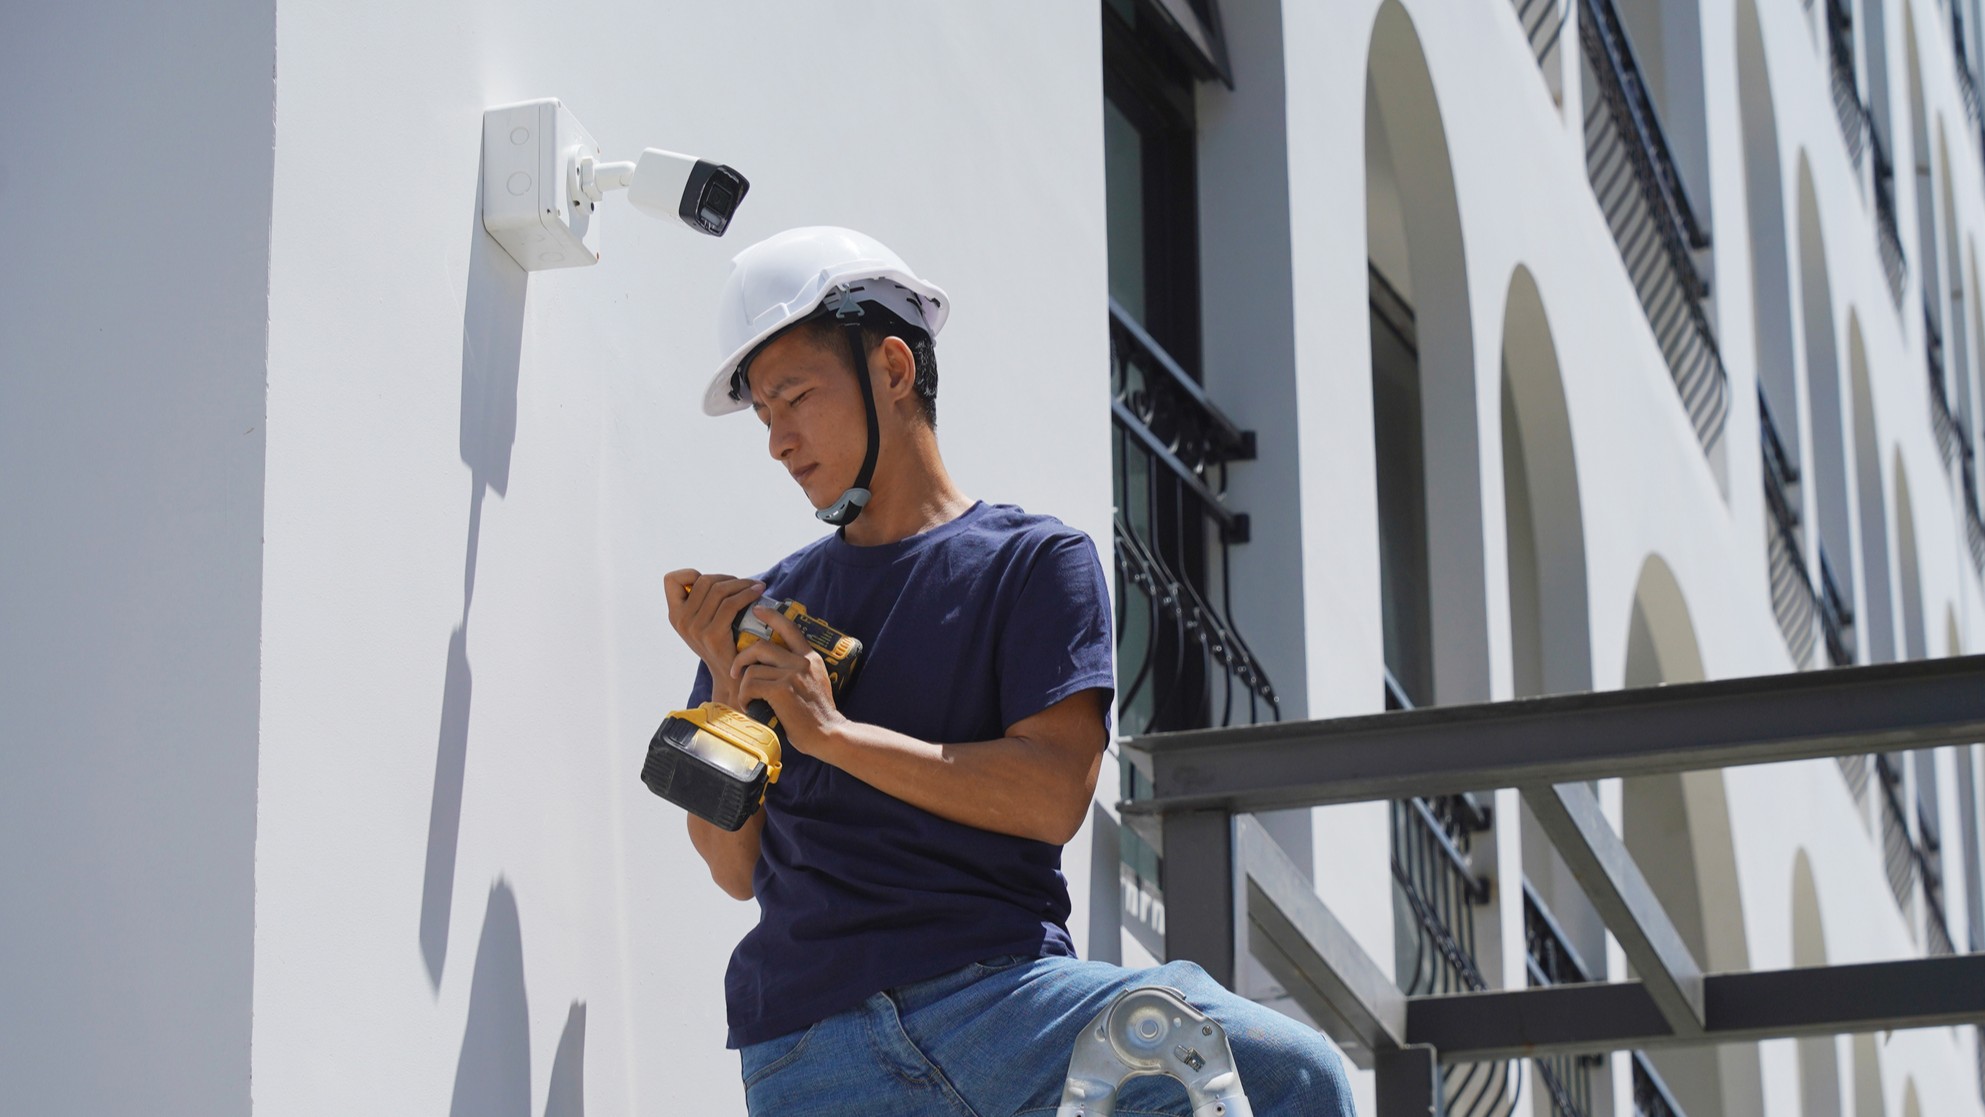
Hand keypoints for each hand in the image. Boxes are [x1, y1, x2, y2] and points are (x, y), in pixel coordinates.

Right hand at [663, 569, 764, 682]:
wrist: (731, 676)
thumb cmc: (723, 644)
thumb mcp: (703, 624)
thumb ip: (702, 603)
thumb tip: (719, 578)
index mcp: (675, 615)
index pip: (671, 580)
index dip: (691, 574)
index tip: (713, 582)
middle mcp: (681, 621)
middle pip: (704, 581)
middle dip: (727, 578)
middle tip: (745, 584)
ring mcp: (695, 629)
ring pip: (719, 590)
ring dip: (742, 583)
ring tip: (755, 586)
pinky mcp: (713, 635)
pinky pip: (731, 604)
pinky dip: (747, 593)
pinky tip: (758, 592)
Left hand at [731, 603, 843, 751]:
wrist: (828, 733)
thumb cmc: (818, 714)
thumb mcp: (816, 681)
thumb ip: (800, 668)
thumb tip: (775, 664)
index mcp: (810, 658)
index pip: (789, 628)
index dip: (771, 616)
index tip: (757, 610)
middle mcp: (801, 662)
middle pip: (761, 646)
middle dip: (742, 657)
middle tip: (735, 671)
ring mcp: (791, 675)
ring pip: (752, 669)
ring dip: (744, 686)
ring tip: (748, 699)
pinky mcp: (781, 690)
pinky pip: (750, 685)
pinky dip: (745, 697)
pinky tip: (751, 707)